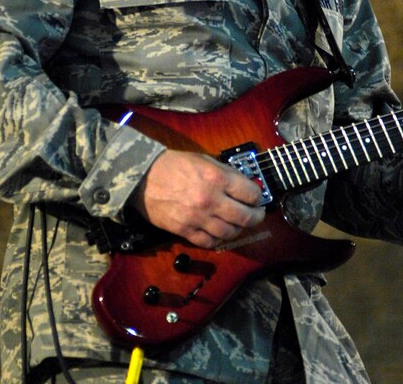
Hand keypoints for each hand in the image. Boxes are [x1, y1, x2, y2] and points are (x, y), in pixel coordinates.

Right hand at [130, 150, 264, 247]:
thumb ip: (225, 173)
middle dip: (256, 217)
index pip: (250, 193)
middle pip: (245, 217)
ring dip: (238, 229)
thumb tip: (245, 184)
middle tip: (257, 215)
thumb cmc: (174, 165)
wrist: (144, 177)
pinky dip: (218, 240)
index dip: (258, 196)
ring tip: (238, 224)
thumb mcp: (204, 160)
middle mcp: (210, 200)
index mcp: (217, 178)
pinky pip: (209, 242)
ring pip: (229, 233)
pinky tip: (220, 233)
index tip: (258, 198)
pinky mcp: (185, 231)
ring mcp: (198, 218)